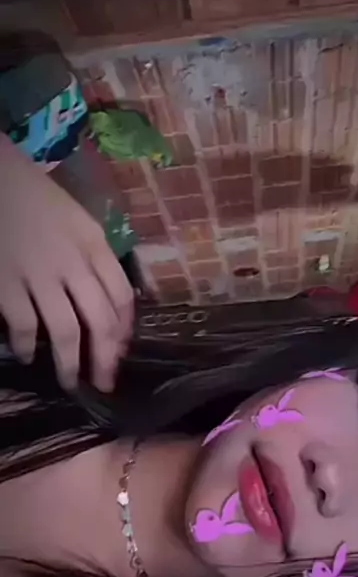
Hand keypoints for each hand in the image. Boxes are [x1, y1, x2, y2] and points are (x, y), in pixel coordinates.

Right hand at [0, 133, 133, 390]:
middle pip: (101, 321)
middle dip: (106, 358)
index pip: (123, 297)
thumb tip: (103, 300)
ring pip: (67, 332)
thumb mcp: (74, 219)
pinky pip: (25, 326)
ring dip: (71, 364)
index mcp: (94, 243)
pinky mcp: (5, 282)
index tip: (121, 350)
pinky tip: (28, 356)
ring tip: (70, 382)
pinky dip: (27, 346)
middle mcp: (73, 261)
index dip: (125, 331)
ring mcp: (38, 274)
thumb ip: (91, 256)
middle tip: (103, 381)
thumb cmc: (31, 194)